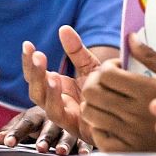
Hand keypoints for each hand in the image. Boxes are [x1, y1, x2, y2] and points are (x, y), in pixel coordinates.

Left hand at [0, 106, 90, 155]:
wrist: (69, 104)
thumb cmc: (42, 118)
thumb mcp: (27, 120)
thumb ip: (13, 129)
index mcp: (37, 114)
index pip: (25, 123)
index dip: (17, 132)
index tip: (8, 142)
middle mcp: (54, 118)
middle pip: (48, 128)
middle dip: (44, 138)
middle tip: (40, 148)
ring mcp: (69, 124)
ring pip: (67, 133)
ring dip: (64, 142)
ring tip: (60, 151)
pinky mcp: (83, 132)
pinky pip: (84, 138)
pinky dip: (84, 146)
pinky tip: (83, 153)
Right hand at [21, 25, 101, 144]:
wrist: (127, 114)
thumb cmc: (108, 92)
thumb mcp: (92, 67)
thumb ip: (76, 51)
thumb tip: (63, 28)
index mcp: (58, 88)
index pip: (36, 75)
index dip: (29, 61)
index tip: (27, 45)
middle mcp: (58, 102)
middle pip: (36, 89)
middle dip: (33, 72)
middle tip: (36, 54)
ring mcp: (65, 115)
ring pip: (44, 103)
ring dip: (43, 85)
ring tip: (45, 68)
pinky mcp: (75, 127)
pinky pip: (59, 115)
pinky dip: (55, 100)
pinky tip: (58, 83)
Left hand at [80, 33, 155, 151]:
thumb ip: (153, 56)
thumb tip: (130, 38)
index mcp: (147, 91)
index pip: (105, 74)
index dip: (108, 66)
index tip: (120, 67)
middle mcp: (134, 114)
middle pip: (91, 93)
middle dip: (96, 81)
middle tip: (110, 81)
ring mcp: (128, 135)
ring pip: (90, 114)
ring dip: (96, 102)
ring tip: (112, 99)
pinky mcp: (126, 152)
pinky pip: (98, 136)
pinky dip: (100, 125)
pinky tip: (115, 119)